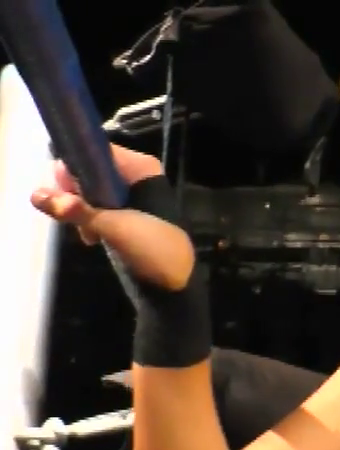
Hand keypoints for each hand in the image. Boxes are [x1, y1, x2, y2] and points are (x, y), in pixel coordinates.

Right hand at [30, 144, 192, 290]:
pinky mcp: (128, 215)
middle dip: (77, 196)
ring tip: (90, 235)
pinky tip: (94, 239)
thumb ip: (75, 210)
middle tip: (76, 218)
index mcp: (140, 167)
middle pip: (89, 172)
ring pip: (91, 192)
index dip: (75, 169)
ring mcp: (133, 196)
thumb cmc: (153, 248)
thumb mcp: (112, 227)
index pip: (95, 151)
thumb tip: (36, 194)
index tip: (65, 192)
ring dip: (83, 213)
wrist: (178, 283)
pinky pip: (99, 209)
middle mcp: (136, 175)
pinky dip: (93, 222)